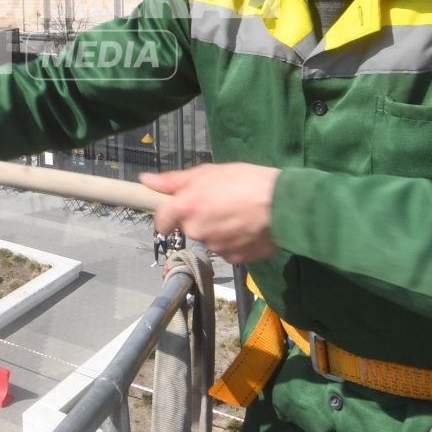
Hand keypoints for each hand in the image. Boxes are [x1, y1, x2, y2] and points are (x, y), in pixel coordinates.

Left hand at [140, 164, 280, 264]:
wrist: (284, 205)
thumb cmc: (248, 181)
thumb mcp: (209, 172)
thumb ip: (174, 180)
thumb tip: (146, 180)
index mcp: (186, 207)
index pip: (162, 219)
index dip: (168, 215)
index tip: (176, 211)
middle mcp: (196, 230)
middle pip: (189, 227)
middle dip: (200, 217)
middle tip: (221, 202)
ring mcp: (215, 247)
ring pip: (209, 239)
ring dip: (218, 229)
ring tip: (239, 213)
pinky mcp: (233, 259)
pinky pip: (226, 250)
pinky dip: (233, 241)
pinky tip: (247, 228)